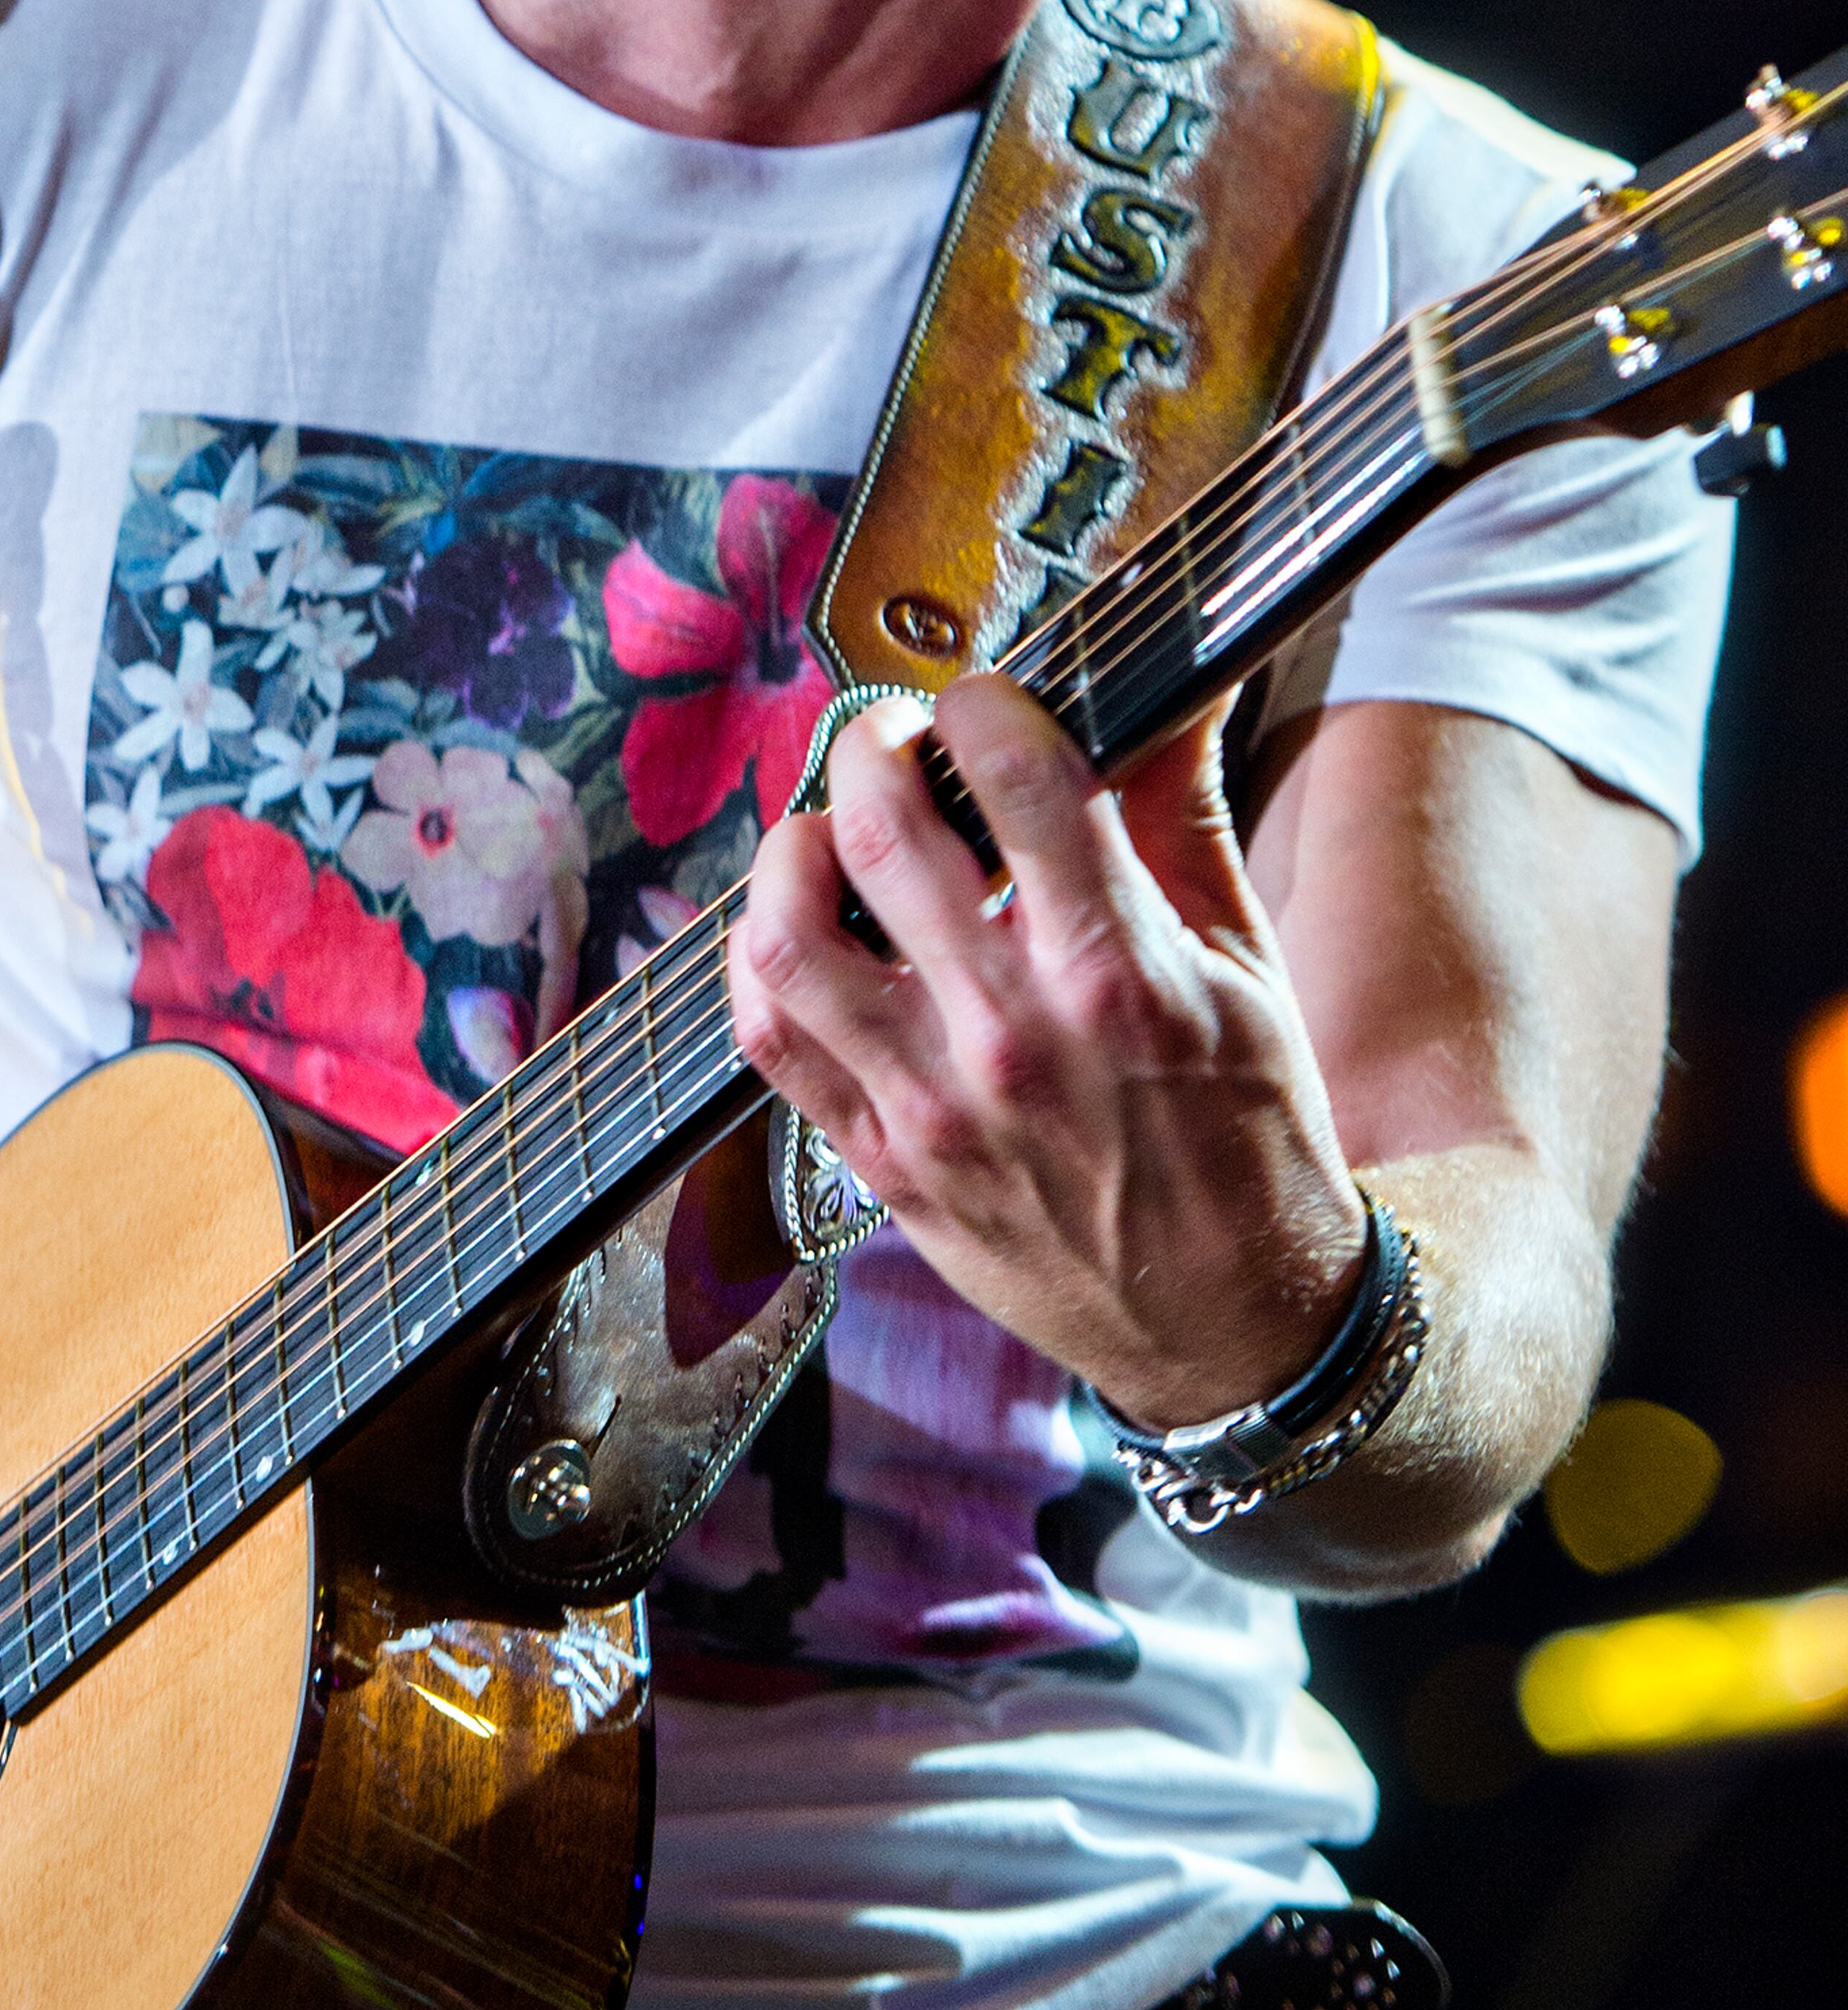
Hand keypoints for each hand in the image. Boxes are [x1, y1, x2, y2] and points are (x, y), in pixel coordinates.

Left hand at [730, 675, 1365, 1422]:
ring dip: (793, 848)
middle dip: (872, 748)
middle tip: (896, 743)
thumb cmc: (1251, 1135)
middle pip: (879, 834)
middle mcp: (1011, 1037)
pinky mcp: (878, 1163)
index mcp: (1121, 975)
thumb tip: (1175, 684)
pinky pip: (767, 1040)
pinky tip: (796, 924)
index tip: (984, 705)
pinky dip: (757, 958)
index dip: (984, 706)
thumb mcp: (1246, 965)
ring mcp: (930, 1107)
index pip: (1017, 780)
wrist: (1232, 1325)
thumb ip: (1182, 813)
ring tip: (830, 830)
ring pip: (790, 936)